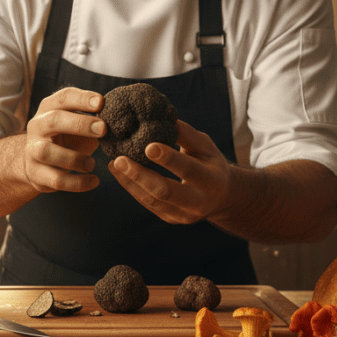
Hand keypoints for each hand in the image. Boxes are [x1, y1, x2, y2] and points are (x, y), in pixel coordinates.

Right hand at [22, 87, 105, 192]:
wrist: (38, 161)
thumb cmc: (66, 137)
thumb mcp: (77, 124)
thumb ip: (93, 119)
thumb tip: (119, 118)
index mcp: (49, 108)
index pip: (63, 98)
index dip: (82, 98)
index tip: (101, 102)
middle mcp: (38, 126)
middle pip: (53, 121)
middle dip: (79, 124)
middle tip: (103, 129)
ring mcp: (33, 150)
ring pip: (47, 152)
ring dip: (73, 158)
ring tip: (93, 164)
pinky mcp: (36, 173)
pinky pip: (56, 179)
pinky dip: (77, 183)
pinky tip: (94, 181)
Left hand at [108, 120, 230, 223]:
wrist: (221, 196)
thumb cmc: (210, 162)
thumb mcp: (205, 146)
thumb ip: (185, 134)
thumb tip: (160, 117)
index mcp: (213, 181)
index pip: (188, 169)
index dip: (168, 159)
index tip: (147, 146)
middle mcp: (200, 203)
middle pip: (165, 191)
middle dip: (140, 175)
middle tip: (119, 159)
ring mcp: (184, 215)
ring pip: (152, 200)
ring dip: (130, 181)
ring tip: (115, 163)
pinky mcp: (170, 218)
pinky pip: (147, 204)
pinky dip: (131, 187)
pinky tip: (120, 173)